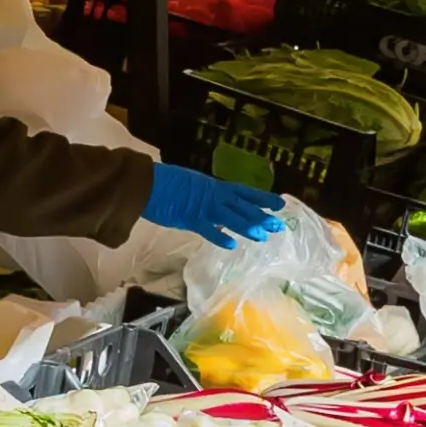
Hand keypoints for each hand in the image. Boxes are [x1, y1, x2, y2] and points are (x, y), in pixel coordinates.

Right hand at [137, 160, 282, 246]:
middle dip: (261, 216)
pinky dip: (219, 237)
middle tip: (279, 226)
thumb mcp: (192, 185)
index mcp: (214, 186)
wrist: (145, 182)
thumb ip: (206, 196)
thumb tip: (216, 203)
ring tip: (263, 236)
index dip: (262, 198)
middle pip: (242, 207)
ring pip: (231, 217)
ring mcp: (203, 207)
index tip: (280, 203)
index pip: (244, 192)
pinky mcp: (189, 218)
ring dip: (247, 226)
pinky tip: (232, 245)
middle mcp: (213, 196)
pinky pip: (207, 229)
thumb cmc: (165, 182)